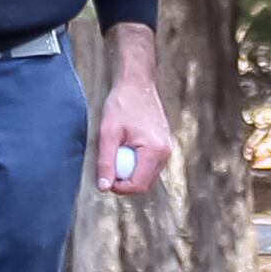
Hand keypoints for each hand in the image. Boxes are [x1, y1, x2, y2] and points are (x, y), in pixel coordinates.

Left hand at [94, 21, 175, 197]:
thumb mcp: (108, 132)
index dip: (119, 188)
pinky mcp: (163, 145)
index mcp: (154, 150)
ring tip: (117, 153)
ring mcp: (167, 149)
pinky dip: (136, 163)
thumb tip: (104, 187)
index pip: (138, 185)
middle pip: (144, 184)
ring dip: (130, 172)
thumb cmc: (122, 103)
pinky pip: (149, 165)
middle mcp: (165, 152)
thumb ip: (106, 161)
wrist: (137, 83)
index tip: (105, 178)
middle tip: (108, 167)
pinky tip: (126, 147)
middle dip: (125, 182)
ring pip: (147, 176)